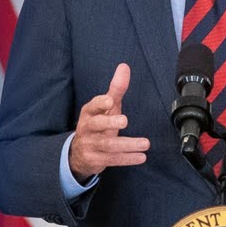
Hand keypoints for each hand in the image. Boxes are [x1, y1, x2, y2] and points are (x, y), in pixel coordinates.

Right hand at [68, 63, 148, 181]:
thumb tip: (124, 66)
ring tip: (145, 143)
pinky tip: (141, 157)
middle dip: (110, 123)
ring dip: (127, 144)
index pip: (92, 106)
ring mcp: (90, 145)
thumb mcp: (106, 106)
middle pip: (96, 125)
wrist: (79, 153)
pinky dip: (127, 158)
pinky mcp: (95, 159)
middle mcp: (87, 128)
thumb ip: (116, 88)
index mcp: (89, 113)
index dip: (100, 104)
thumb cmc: (97, 124)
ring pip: (107, 145)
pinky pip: (112, 159)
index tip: (110, 101)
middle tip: (125, 120)